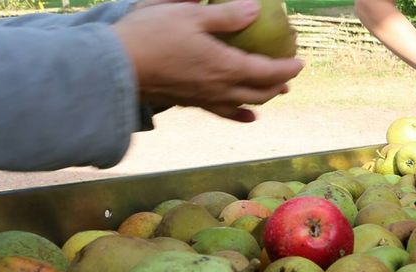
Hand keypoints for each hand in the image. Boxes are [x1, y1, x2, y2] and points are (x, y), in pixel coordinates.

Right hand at [113, 0, 303, 122]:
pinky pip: (223, 112)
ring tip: (276, 92)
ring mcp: (205, 98)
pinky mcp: (190, 102)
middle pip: (260, 92)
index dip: (287, 67)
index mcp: (226, 67)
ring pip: (244, 103)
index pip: (267, 71)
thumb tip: (255, 7)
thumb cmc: (152, 34)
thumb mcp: (190, 14)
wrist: (115, 66)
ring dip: (263, 97)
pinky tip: (248, 117)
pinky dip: (240, 114)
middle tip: (289, 74)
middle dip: (278, 83)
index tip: (301, 61)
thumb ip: (226, 14)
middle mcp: (220, 89)